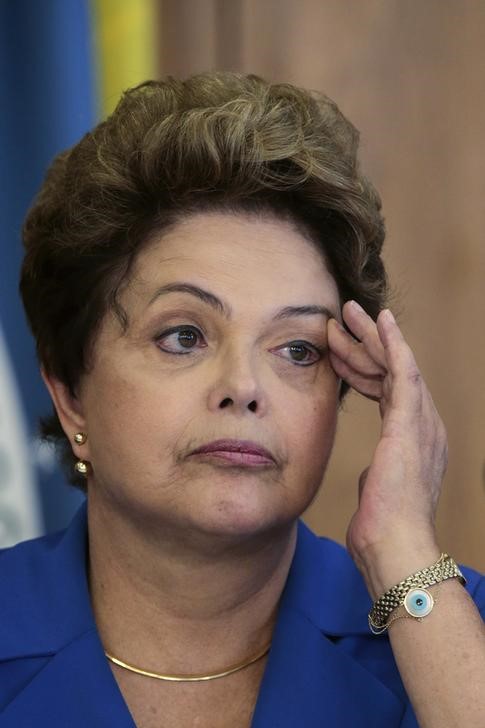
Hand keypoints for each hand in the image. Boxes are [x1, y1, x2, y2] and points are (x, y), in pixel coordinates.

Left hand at [327, 302, 445, 596]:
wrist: (395, 548)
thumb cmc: (383, 530)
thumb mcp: (377, 492)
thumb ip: (378, 473)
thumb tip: (370, 472)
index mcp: (413, 442)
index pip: (387, 393)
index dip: (363, 370)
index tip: (340, 354)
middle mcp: (424, 426)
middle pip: (391, 373)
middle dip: (366, 344)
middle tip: (344, 319)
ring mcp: (421, 423)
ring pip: (395, 364)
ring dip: (372, 336)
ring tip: (350, 311)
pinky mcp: (411, 423)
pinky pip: (403, 370)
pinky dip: (392, 343)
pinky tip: (381, 320)